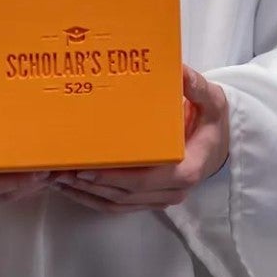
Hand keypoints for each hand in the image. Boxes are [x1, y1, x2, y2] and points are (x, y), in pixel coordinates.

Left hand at [53, 66, 230, 213]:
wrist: (220, 146)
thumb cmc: (212, 122)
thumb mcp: (213, 101)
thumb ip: (198, 88)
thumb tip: (180, 70)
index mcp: (187, 169)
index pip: (145, 179)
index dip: (114, 177)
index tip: (87, 168)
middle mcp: (173, 190)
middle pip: (125, 194)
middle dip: (90, 184)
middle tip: (60, 169)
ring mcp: (159, 199)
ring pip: (117, 203)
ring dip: (85, 194)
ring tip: (56, 178)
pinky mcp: (148, 201)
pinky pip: (117, 206)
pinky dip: (92, 199)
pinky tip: (70, 187)